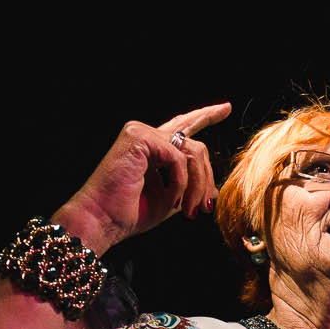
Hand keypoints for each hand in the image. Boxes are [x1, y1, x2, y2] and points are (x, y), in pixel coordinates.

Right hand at [53, 103, 231, 253]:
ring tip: (189, 212)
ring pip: (192, 151)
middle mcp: (146, 134)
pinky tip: (172, 199)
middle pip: (195, 143)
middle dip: (206, 177)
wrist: (103, 220)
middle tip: (205, 207)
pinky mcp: (139, 136)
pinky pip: (178, 157)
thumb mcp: (170, 199)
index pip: (183, 126)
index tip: (226, 108)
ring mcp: (141, 132)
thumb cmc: (129, 213)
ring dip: (196, 186)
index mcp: (151, 147)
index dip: (206, 116)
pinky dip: (180, 182)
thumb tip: (215, 190)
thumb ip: (191, 188)